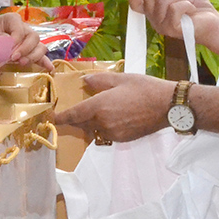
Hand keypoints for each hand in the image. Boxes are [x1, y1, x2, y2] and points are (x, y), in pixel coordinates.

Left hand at [0, 12, 51, 69]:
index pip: (20, 29)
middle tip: (14, 58)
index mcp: (12, 20)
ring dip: (33, 56)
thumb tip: (9, 53)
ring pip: (39, 46)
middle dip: (26, 49)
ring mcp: (25, 40)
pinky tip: (50, 70)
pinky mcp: (26, 51)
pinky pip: (39, 55)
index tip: (8, 51)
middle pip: (33, 37)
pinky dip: (44, 62)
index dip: (17, 40)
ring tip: (22, 63)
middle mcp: (22, 28)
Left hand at [55, 72, 173, 141]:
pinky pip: (106, 134)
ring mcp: (112, 133)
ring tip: (98, 110)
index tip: (51, 117)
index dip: (60, 117)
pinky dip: (103, 127)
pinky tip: (114, 116)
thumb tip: (85, 80)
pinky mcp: (122, 139)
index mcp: (99, 106)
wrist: (167, 106)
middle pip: (81, 123)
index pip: (73, 115)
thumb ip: (99, 80)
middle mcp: (102, 122)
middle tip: (75, 109)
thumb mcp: (121, 78)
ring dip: (91, 122)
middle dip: (76, 118)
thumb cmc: (145, 89)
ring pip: (93, 129)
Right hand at [130, 0, 218, 42]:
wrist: (212, 20)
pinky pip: (173, 8)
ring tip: (190, 1)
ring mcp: (161, 26)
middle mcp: (155, 19)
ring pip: (162, 1)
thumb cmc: (197, 5)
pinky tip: (192, 9)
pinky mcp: (170, 29)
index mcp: (155, 9)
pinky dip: (186, 4)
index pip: (137, 4)